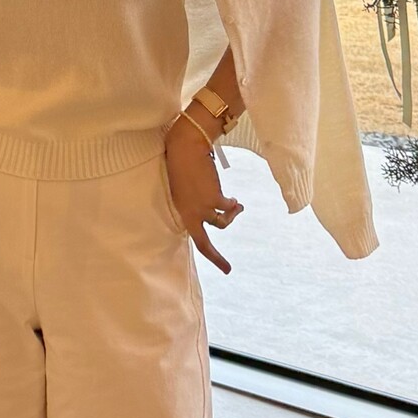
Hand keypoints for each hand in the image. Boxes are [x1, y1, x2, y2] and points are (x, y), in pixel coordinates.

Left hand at [164, 124, 243, 273]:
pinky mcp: (213, 200)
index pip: (191, 236)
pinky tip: (235, 199)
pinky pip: (229, 207)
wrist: (186, 147)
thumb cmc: (184, 162)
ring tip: (237, 206)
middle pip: (203, 243)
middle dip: (216, 258)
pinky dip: (233, 204)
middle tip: (227, 269)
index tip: (212, 263)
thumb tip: (220, 210)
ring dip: (232, 215)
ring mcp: (201, 209)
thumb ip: (196, 202)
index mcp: (181, 211)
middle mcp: (189, 214)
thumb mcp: (186, 188)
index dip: (203, 251)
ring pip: (223, 223)